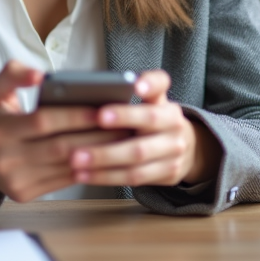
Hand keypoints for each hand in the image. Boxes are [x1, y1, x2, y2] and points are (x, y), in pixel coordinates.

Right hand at [0, 60, 124, 200]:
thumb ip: (13, 74)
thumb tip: (39, 75)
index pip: (43, 122)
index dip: (74, 116)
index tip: (102, 108)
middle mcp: (4, 159)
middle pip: (60, 147)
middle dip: (95, 136)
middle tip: (124, 124)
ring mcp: (15, 181)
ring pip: (66, 167)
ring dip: (98, 154)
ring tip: (122, 139)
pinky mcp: (24, 194)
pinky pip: (63, 181)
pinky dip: (87, 168)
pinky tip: (105, 156)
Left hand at [67, 70, 221, 186]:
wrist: (181, 148)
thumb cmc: (151, 122)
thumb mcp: (147, 103)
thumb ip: (126, 95)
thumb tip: (88, 92)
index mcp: (165, 100)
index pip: (161, 85)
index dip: (150, 83)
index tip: (136, 85)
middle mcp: (175, 124)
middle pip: (149, 120)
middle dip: (121, 120)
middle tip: (96, 120)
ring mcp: (174, 150)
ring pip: (137, 156)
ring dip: (104, 158)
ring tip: (77, 159)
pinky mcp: (168, 173)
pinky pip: (134, 177)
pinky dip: (106, 176)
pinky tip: (86, 174)